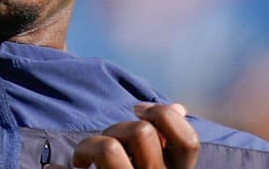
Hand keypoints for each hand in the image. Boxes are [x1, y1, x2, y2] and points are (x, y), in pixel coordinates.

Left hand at [47, 103, 198, 167]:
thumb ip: (166, 145)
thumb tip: (177, 107)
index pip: (186, 141)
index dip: (161, 115)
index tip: (137, 110)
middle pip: (142, 133)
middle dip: (114, 128)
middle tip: (102, 145)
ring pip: (109, 147)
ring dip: (88, 146)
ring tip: (82, 161)